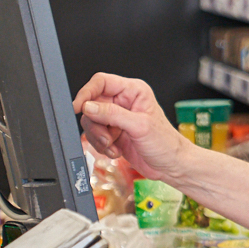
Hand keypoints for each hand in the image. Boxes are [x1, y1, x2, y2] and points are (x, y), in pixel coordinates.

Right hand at [73, 73, 189, 181]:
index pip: (101, 82)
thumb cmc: (166, 143)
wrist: (170, 165)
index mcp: (133, 91)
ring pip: (91, 122)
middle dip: (96, 124)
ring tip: (113, 146)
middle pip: (92, 104)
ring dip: (99, 138)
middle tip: (107, 137)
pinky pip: (95, 136)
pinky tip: (116, 150)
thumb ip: (112, 114)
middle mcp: (123, 102)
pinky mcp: (113, 133)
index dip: (86, 93)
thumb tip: (89, 106)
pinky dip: (102, 146)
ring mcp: (117, 118)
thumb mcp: (139, 126)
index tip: (78, 107)